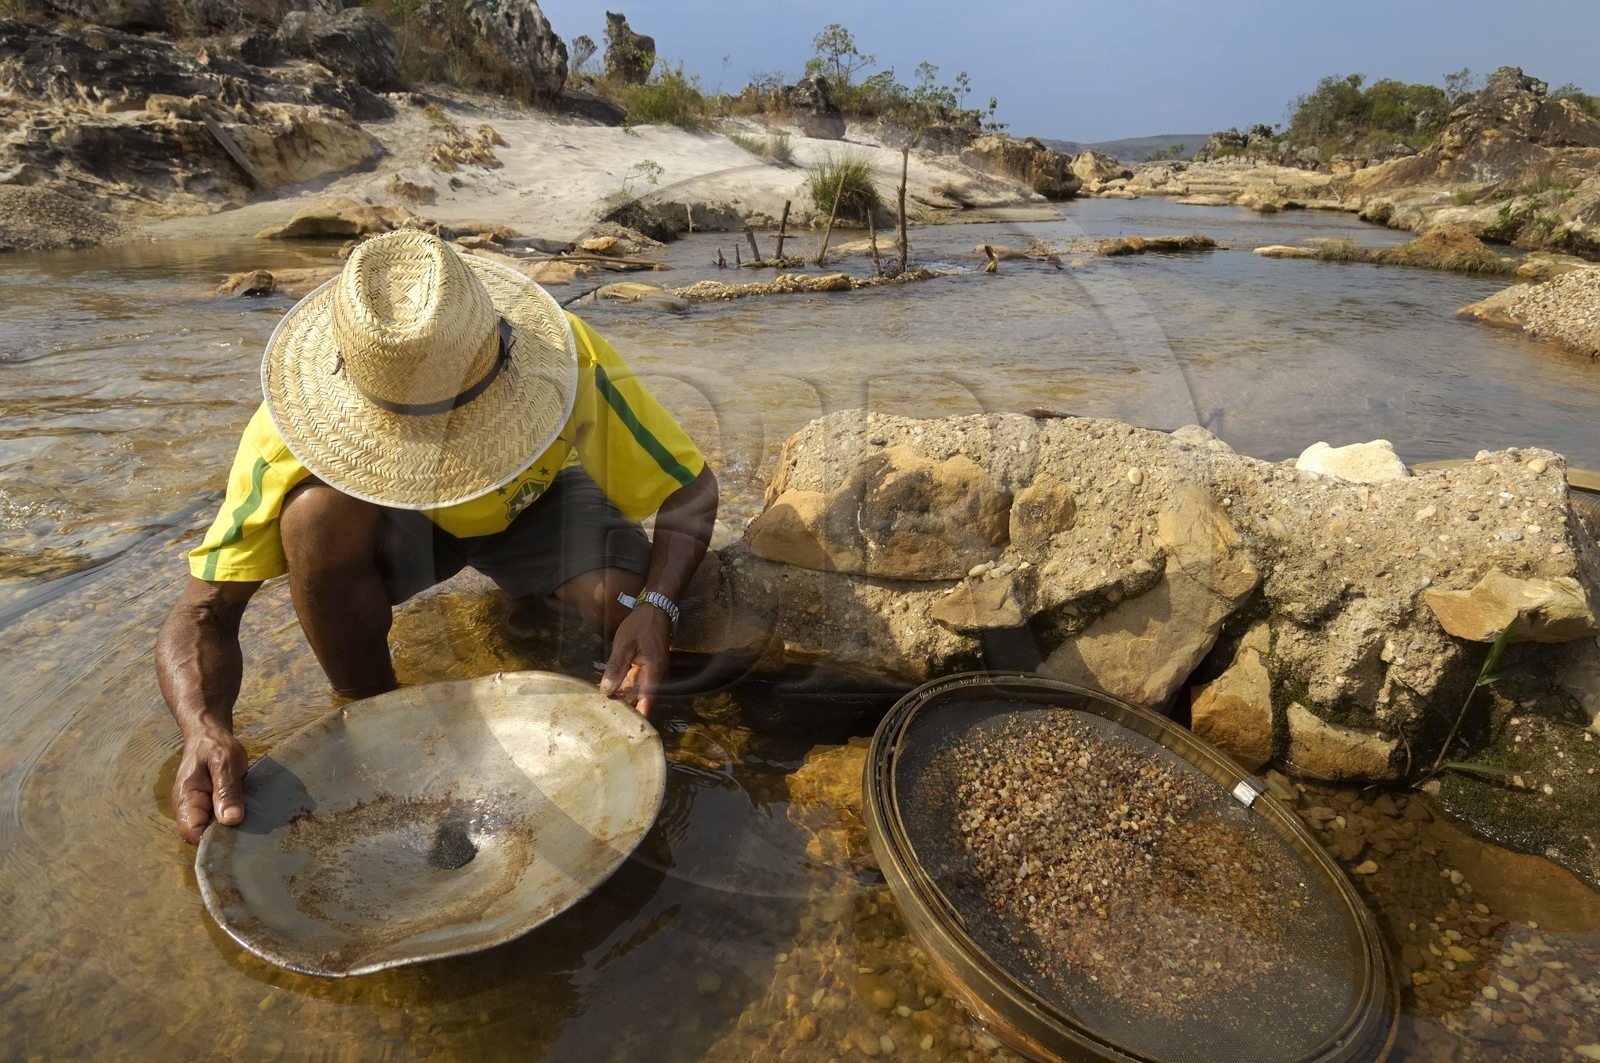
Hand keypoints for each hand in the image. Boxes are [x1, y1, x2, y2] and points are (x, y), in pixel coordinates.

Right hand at [172, 725, 247, 843]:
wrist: (210, 735)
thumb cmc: (214, 746)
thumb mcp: (224, 762)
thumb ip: (227, 790)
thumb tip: (231, 820)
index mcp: (185, 800)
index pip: (192, 834)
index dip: (212, 839)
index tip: (237, 832)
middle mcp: (189, 809)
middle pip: (203, 837)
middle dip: (226, 836)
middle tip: (252, 827)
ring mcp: (201, 809)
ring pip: (214, 830)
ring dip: (233, 828)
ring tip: (254, 820)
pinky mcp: (213, 807)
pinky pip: (222, 821)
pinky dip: (235, 819)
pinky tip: (251, 814)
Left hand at [599, 605, 671, 716]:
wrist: (655, 609)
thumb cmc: (640, 625)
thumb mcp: (624, 645)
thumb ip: (616, 668)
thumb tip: (606, 691)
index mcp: (653, 672)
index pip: (646, 701)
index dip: (638, 717)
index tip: (626, 729)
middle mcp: (656, 675)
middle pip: (641, 699)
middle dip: (626, 709)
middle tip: (606, 721)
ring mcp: (653, 672)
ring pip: (637, 691)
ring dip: (623, 698)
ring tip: (603, 708)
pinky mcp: (647, 668)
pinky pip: (636, 682)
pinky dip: (624, 687)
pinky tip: (608, 690)